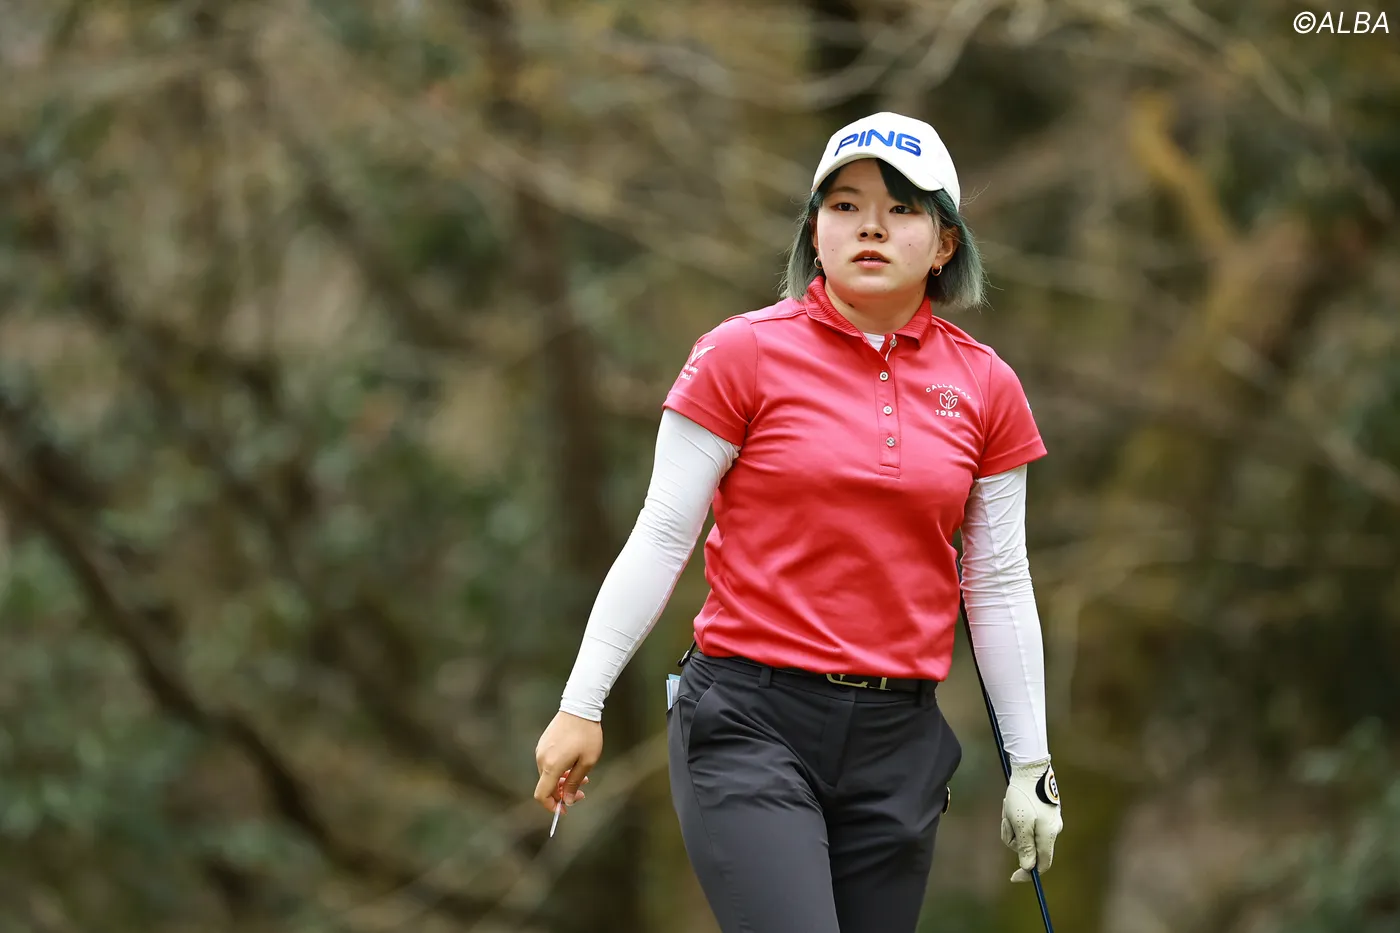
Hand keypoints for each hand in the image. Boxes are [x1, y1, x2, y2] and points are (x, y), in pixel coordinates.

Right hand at [533, 710, 603, 814]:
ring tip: (582, 777)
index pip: (542, 795)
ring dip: (562, 780)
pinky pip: (548, 763)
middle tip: (582, 792)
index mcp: (551, 766)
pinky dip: (559, 769)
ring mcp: (541, 750)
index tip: (564, 809)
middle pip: (546, 786)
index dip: (551, 806)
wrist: (580, 707)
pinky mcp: (543, 743)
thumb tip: (567, 801)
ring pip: (548, 774)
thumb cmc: (587, 734)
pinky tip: (574, 764)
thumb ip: (574, 783)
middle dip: (562, 793)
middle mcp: (541, 759)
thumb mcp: (587, 762)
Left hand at [1000, 757, 1061, 881]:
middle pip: (1029, 847)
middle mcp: (1052, 829)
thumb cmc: (1023, 796)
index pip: (1042, 863)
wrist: (1029, 768)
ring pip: (1024, 833)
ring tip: (1008, 807)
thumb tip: (1028, 867)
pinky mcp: (1041, 810)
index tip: (1013, 877)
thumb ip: (1025, 847)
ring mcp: (1047, 819)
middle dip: (1014, 837)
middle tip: (1007, 820)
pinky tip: (1011, 803)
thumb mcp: (1021, 823)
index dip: (1028, 872)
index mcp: (1049, 835)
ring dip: (1012, 824)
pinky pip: (1024, 821)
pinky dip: (1014, 815)